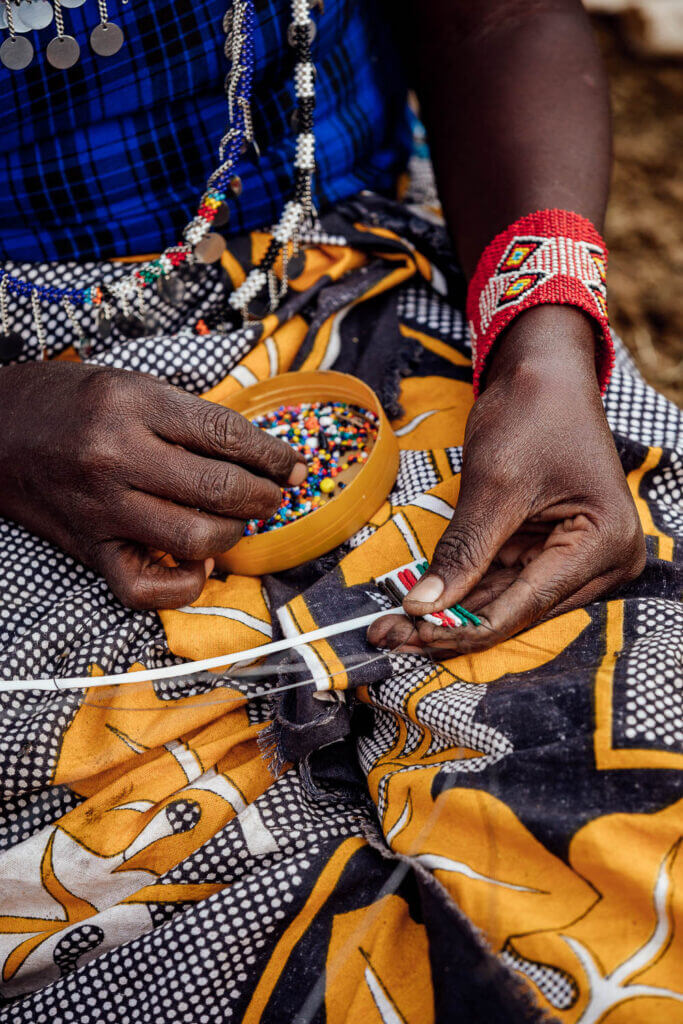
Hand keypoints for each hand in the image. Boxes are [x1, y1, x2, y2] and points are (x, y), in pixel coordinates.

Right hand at [0, 362, 304, 608]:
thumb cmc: (69, 404)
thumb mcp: (131, 386)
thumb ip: (191, 419)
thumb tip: (259, 455)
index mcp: (132, 404)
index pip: (225, 434)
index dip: (272, 454)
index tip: (292, 464)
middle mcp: (116, 457)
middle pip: (219, 489)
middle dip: (264, 496)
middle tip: (274, 494)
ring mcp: (102, 509)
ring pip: (195, 539)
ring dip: (233, 534)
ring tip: (236, 520)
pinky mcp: (89, 548)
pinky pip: (146, 588)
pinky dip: (185, 583)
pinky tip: (197, 562)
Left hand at [368, 307, 645, 655]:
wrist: (545, 373)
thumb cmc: (533, 412)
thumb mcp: (494, 483)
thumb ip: (464, 550)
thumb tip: (421, 606)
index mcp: (604, 544)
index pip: (524, 605)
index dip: (462, 627)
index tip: (407, 632)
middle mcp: (603, 562)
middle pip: (516, 612)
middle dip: (450, 625)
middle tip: (388, 636)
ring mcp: (579, 559)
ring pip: (506, 603)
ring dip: (451, 614)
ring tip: (392, 626)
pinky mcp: (552, 552)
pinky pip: (504, 582)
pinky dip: (463, 590)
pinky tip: (421, 604)